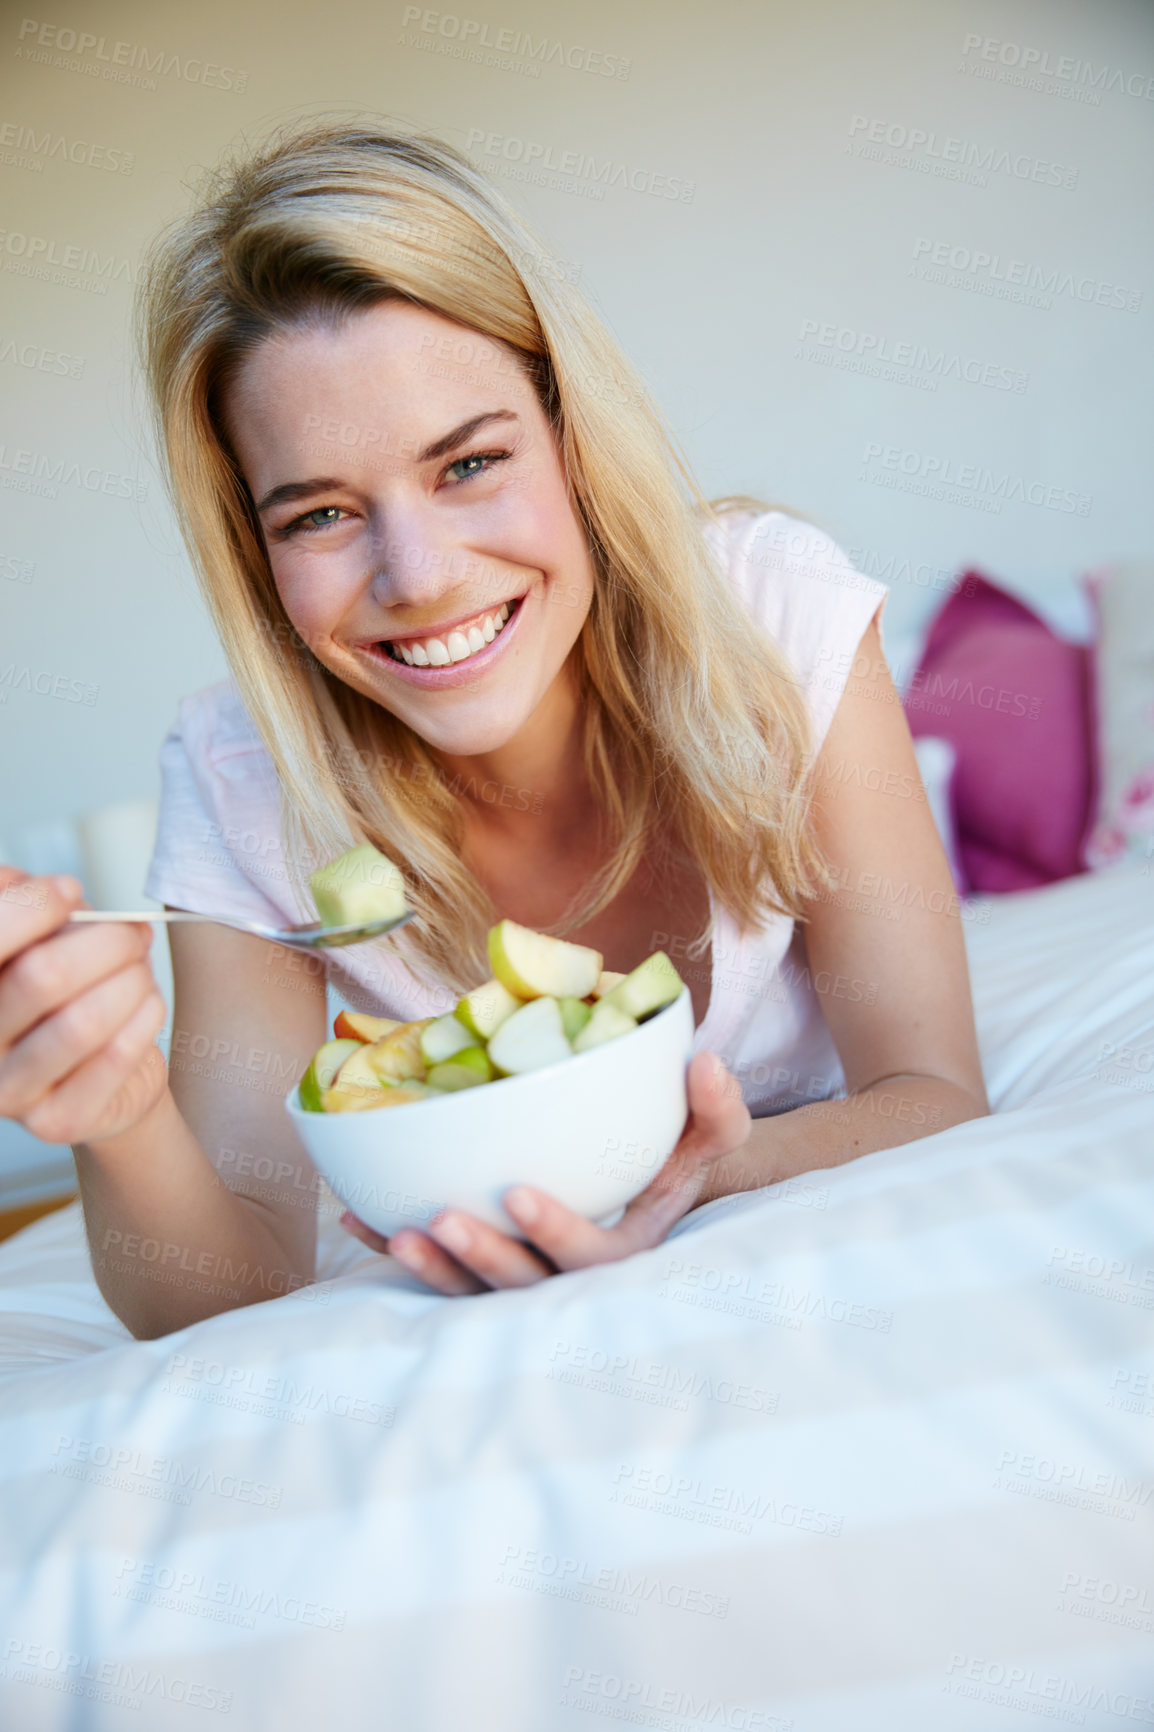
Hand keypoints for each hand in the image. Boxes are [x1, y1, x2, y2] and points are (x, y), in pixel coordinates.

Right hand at [0, 868, 168, 1145]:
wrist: (105, 1076)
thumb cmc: (69, 990)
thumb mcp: (43, 935)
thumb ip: (30, 903)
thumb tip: (53, 891)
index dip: (35, 905)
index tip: (70, 891)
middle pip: (44, 976)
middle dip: (106, 942)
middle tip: (132, 935)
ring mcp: (8, 1093)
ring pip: (82, 1021)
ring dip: (130, 981)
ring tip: (140, 972)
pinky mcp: (56, 1122)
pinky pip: (114, 1057)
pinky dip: (145, 1017)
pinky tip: (147, 1005)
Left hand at [339, 1049, 751, 1294]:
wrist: (636, 1187)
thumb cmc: (667, 1158)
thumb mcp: (702, 1138)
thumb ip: (714, 1109)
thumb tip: (709, 1061)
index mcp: (626, 1253)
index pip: (593, 1261)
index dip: (556, 1235)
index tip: (518, 1192)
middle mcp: (569, 1281)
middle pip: (525, 1289)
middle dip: (484, 1260)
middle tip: (444, 1218)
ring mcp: (521, 1284)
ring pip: (474, 1296)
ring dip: (435, 1270)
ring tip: (402, 1231)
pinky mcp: (478, 1278)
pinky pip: (434, 1276)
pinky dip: (395, 1248)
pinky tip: (361, 1217)